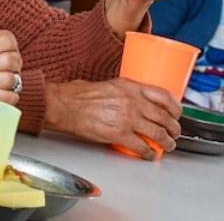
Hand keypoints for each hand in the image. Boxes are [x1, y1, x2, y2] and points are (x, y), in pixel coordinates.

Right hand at [44, 78, 181, 159]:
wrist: (62, 105)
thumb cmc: (76, 95)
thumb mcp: (106, 85)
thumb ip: (124, 92)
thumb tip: (132, 101)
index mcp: (129, 86)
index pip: (163, 95)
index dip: (175, 107)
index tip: (177, 113)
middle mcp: (132, 101)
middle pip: (164, 117)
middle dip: (174, 128)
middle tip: (174, 133)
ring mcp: (127, 118)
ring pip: (158, 133)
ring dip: (167, 142)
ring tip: (167, 146)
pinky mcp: (119, 134)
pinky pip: (142, 146)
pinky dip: (150, 153)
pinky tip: (150, 155)